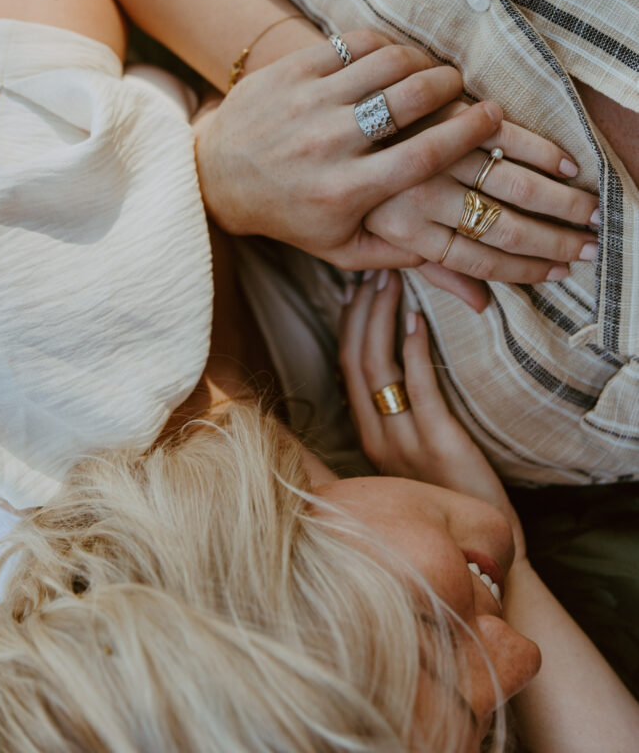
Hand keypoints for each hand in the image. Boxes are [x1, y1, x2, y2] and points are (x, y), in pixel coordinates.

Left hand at [194, 29, 596, 300]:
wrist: (217, 177)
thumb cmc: (289, 216)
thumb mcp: (339, 248)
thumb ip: (400, 255)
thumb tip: (468, 273)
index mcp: (345, 191)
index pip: (422, 155)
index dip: (466, 132)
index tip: (492, 117)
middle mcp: (326, 144)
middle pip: (409, 100)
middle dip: (449, 85)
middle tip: (463, 87)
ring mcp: (306, 102)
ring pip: (384, 64)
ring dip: (420, 61)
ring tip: (432, 71)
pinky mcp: (289, 71)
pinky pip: (351, 44)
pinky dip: (384, 46)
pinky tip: (395, 57)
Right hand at [338, 268, 525, 560]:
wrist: (482, 552)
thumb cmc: (451, 498)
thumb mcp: (412, 458)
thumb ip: (399, 419)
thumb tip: (396, 371)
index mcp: (369, 437)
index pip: (345, 369)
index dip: (347, 326)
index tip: (354, 291)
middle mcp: (378, 437)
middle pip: (356, 361)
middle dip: (361, 312)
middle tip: (373, 274)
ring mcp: (405, 441)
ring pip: (379, 369)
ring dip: (381, 320)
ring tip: (390, 284)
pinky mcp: (439, 443)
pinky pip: (419, 388)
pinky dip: (414, 350)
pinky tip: (417, 321)